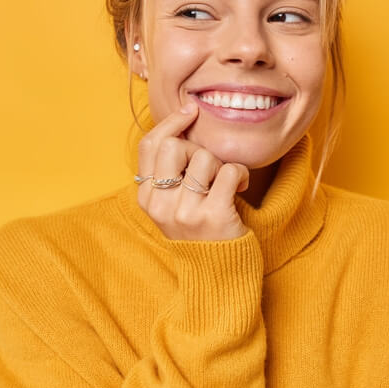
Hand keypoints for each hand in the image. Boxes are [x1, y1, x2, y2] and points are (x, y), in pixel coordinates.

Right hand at [136, 103, 250, 240]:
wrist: (216, 276)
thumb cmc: (198, 230)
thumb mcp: (171, 204)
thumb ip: (169, 172)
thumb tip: (183, 117)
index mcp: (146, 198)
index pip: (150, 145)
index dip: (171, 122)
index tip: (191, 111)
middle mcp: (161, 205)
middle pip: (174, 146)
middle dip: (197, 148)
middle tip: (209, 168)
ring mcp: (185, 212)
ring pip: (204, 157)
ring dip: (221, 164)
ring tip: (225, 182)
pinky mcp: (214, 217)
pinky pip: (229, 171)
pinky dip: (241, 174)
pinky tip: (241, 186)